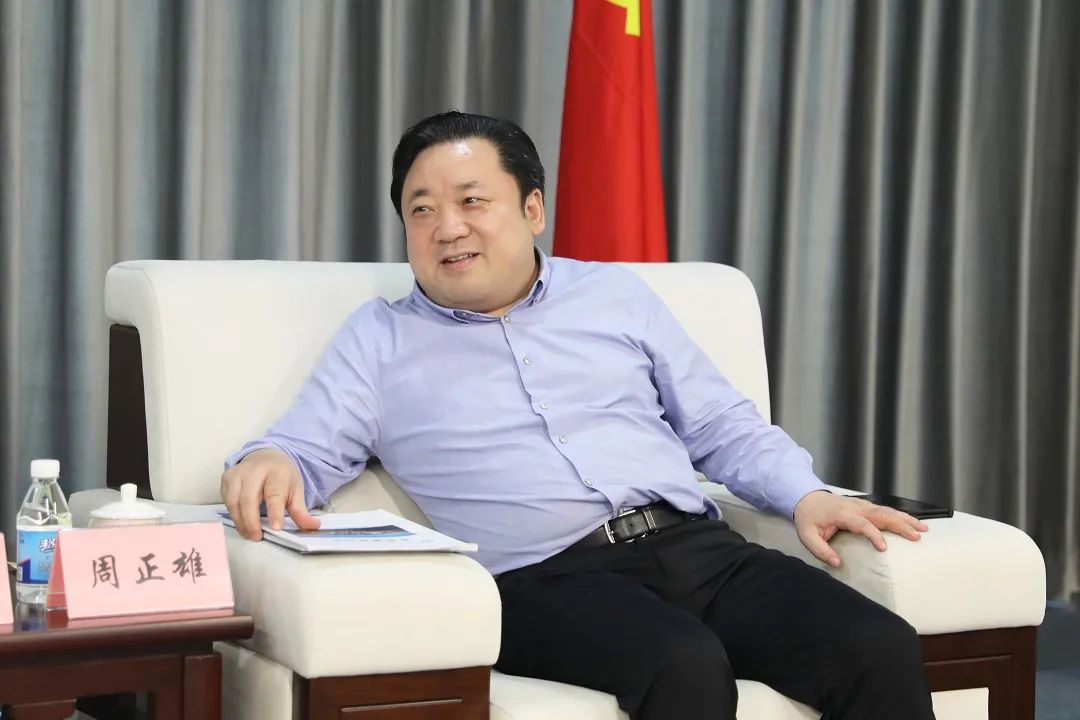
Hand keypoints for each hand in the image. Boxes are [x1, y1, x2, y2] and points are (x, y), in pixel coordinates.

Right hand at [220, 447, 320, 539]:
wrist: (265, 457)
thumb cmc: (281, 476)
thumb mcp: (295, 489)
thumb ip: (300, 510)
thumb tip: (313, 527)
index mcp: (277, 472)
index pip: (274, 493)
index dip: (275, 512)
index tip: (276, 528)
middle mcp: (254, 470)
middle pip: (248, 498)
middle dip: (252, 521)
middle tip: (257, 537)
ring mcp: (237, 473)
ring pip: (234, 501)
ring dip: (240, 521)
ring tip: (250, 534)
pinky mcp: (226, 478)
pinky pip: (227, 501)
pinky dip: (233, 515)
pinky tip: (242, 523)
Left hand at [793, 490, 927, 567]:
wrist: (808, 498)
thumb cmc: (809, 518)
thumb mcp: (807, 536)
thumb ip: (821, 550)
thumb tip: (837, 563)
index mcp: (841, 513)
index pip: (861, 523)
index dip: (873, 534)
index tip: (883, 548)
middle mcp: (855, 507)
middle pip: (881, 514)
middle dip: (900, 525)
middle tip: (916, 536)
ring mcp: (863, 505)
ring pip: (888, 510)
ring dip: (906, 519)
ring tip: (923, 529)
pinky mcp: (867, 507)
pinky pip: (886, 510)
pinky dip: (901, 516)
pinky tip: (913, 523)